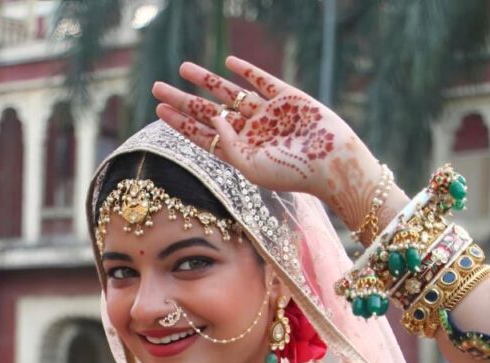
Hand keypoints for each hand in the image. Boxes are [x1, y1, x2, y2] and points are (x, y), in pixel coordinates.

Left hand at [153, 57, 354, 199]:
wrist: (331, 162)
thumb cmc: (291, 173)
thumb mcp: (251, 167)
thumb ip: (228, 146)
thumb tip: (212, 118)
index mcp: (240, 153)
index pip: (202, 135)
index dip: (180, 123)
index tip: (159, 110)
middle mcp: (250, 132)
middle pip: (209, 112)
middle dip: (183, 100)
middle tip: (158, 87)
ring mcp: (267, 114)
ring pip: (229, 94)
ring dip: (206, 80)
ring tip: (183, 68)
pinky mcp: (286, 98)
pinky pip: (261, 81)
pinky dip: (245, 71)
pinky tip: (228, 63)